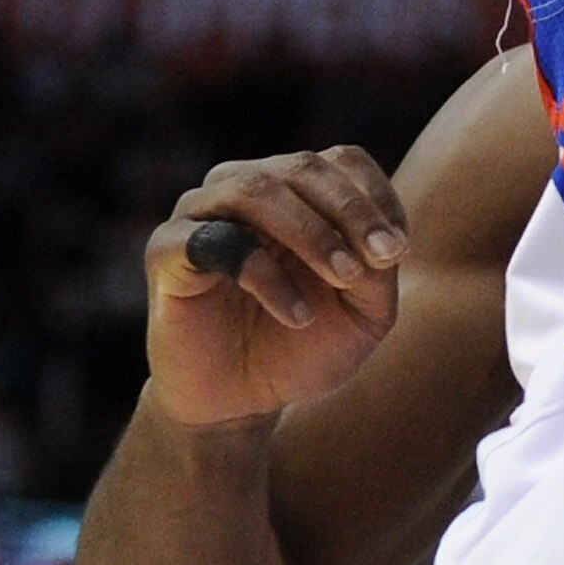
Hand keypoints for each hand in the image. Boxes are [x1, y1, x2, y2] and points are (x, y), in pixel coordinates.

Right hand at [143, 148, 407, 430]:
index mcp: (296, 190)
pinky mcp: (165, 251)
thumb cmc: (304, 347)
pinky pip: (211, 240)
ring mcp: (199, 213)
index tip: (398, 250)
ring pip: (256, 189)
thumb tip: (384, 240)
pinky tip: (297, 314)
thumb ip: (380, 270)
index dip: (375, 198)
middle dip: (351, 211)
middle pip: (304, 167)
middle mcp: (245, 186)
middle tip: (384, 258)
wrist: (238, 403)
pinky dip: (262, 272)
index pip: (342, 161)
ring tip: (345, 278)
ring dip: (311, 232)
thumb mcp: (364, 314)